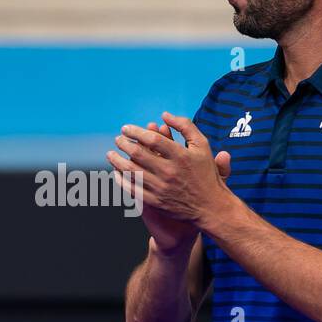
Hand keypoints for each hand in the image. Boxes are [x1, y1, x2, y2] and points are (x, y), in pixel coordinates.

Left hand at [107, 113, 231, 248]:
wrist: (211, 207)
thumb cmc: (206, 173)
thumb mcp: (202, 145)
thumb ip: (185, 126)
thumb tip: (164, 115)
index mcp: (180, 156)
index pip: (152, 139)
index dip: (135, 132)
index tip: (125, 128)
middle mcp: (169, 172)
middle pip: (138, 154)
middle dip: (123, 144)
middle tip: (117, 140)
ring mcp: (161, 188)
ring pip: (131, 172)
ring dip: (117, 161)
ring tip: (111, 154)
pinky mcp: (156, 201)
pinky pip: (132, 190)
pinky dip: (121, 180)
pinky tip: (116, 173)